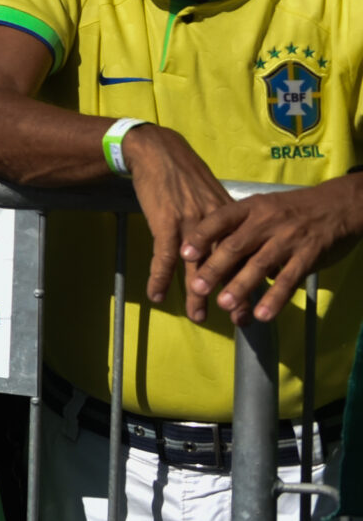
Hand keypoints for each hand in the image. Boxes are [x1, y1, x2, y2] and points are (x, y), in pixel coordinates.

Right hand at [121, 125, 236, 306]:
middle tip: (238, 319)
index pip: (247, 255)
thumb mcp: (213, 195)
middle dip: (233, 294)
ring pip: (197, 267)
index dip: (252, 280)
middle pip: (228, 266)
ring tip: (199, 316)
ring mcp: (190, 225)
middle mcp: (216, 224)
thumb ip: (226, 220)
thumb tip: (240, 243)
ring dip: (198, 294)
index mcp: (231, 218)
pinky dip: (160, 278)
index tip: (258, 301)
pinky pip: (163, 257)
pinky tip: (157, 295)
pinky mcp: (165, 223)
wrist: (158, 152)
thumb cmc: (185, 174)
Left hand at [181, 177, 362, 324]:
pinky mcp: (308, 256)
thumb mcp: (262, 208)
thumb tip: (208, 252)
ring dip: (241, 286)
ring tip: (224, 304)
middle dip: (214, 269)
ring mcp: (288, 239)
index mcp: (251, 207)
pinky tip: (262, 314)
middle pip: (235, 246)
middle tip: (197, 289)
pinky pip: (289, 279)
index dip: (201, 236)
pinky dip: (275, 298)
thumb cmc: (290, 210)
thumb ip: (239, 227)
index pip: (220, 219)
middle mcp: (267, 221)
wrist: (337, 206)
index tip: (183, 254)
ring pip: (259, 265)